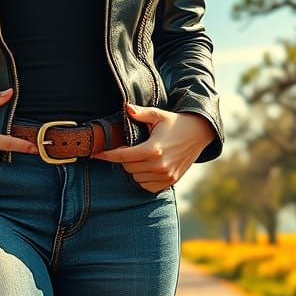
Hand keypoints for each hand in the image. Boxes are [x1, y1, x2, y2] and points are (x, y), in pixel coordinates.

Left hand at [91, 101, 216, 192]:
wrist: (198, 134)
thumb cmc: (175, 123)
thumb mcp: (158, 115)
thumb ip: (141, 113)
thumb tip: (127, 108)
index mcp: (153, 149)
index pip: (123, 156)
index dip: (107, 155)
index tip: (97, 154)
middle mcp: (159, 165)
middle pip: (128, 168)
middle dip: (124, 159)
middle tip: (128, 148)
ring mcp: (165, 176)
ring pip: (136, 178)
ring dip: (134, 170)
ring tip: (140, 157)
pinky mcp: (170, 182)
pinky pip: (147, 187)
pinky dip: (143, 179)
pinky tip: (146, 168)